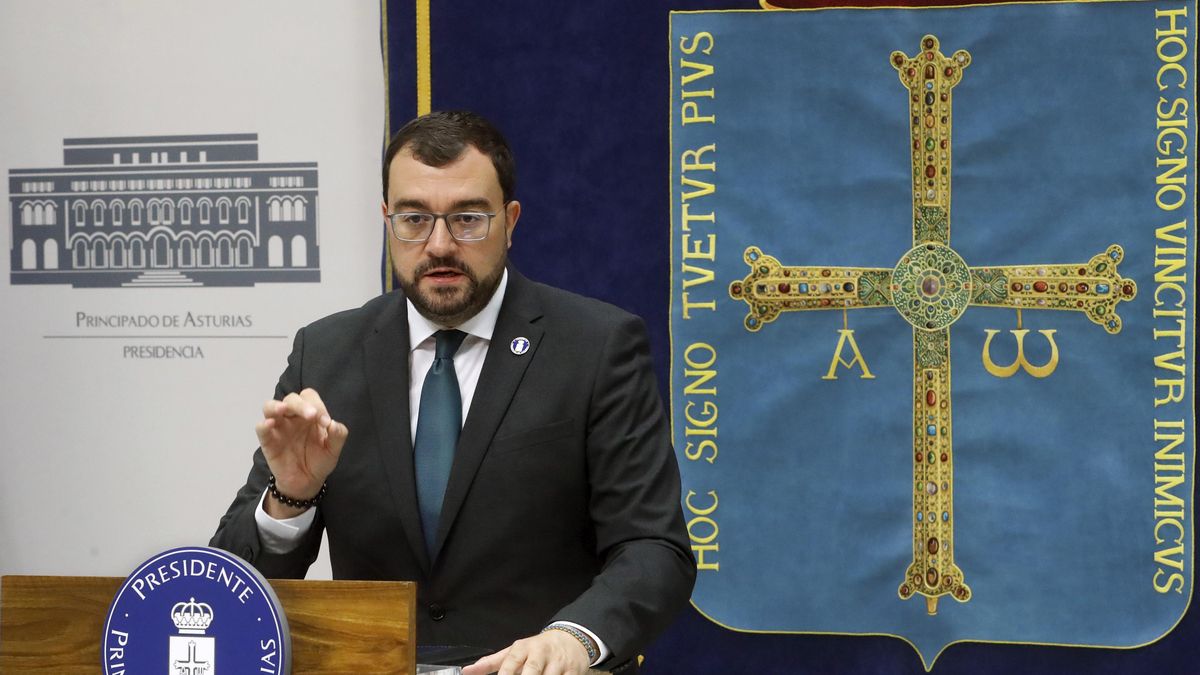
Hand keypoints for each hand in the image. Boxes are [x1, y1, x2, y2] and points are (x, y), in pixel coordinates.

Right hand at [257, 388, 347, 517]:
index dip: (317, 405)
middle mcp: (292, 417)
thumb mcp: (333, 449)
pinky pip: (261, 429)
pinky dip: (263, 425)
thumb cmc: (319, 460)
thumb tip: (333, 423)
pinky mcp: (268, 441)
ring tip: (284, 409)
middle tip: (312, 416)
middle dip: (301, 404)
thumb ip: (338, 435)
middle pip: (291, 399)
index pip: (309, 398)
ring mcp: (278, 428)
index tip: (325, 422)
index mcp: (309, 415)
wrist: (307, 482)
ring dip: (276, 406)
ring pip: (270, 407)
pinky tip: (270, 424)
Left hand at [462, 629, 590, 674]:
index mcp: (524, 648)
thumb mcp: (514, 651)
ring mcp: (558, 662)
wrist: (570, 638)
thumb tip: (467, 671)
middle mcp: (541, 653)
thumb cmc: (537, 648)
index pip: (511, 662)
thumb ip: (491, 663)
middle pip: (532, 671)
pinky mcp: (573, 671)